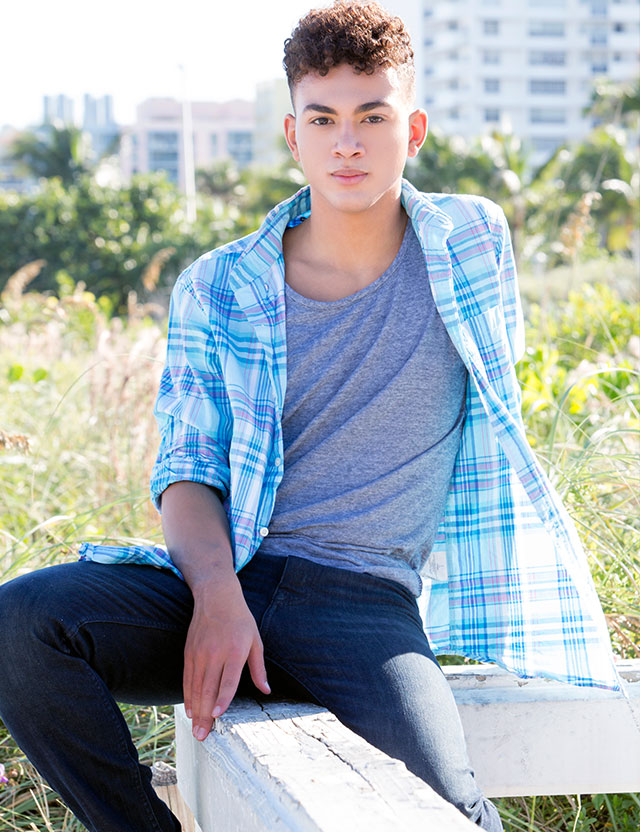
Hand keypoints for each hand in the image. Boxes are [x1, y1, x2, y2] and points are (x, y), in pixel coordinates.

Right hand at [183, 577, 269, 740]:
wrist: (216, 596)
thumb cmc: (240, 619)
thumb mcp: (255, 640)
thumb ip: (258, 668)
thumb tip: (266, 690)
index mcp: (234, 650)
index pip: (228, 679)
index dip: (222, 698)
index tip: (217, 714)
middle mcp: (215, 653)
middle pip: (209, 688)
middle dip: (206, 715)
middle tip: (203, 736)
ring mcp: (200, 653)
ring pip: (196, 687)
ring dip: (196, 710)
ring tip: (196, 730)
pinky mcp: (189, 653)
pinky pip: (187, 679)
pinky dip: (188, 696)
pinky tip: (190, 711)